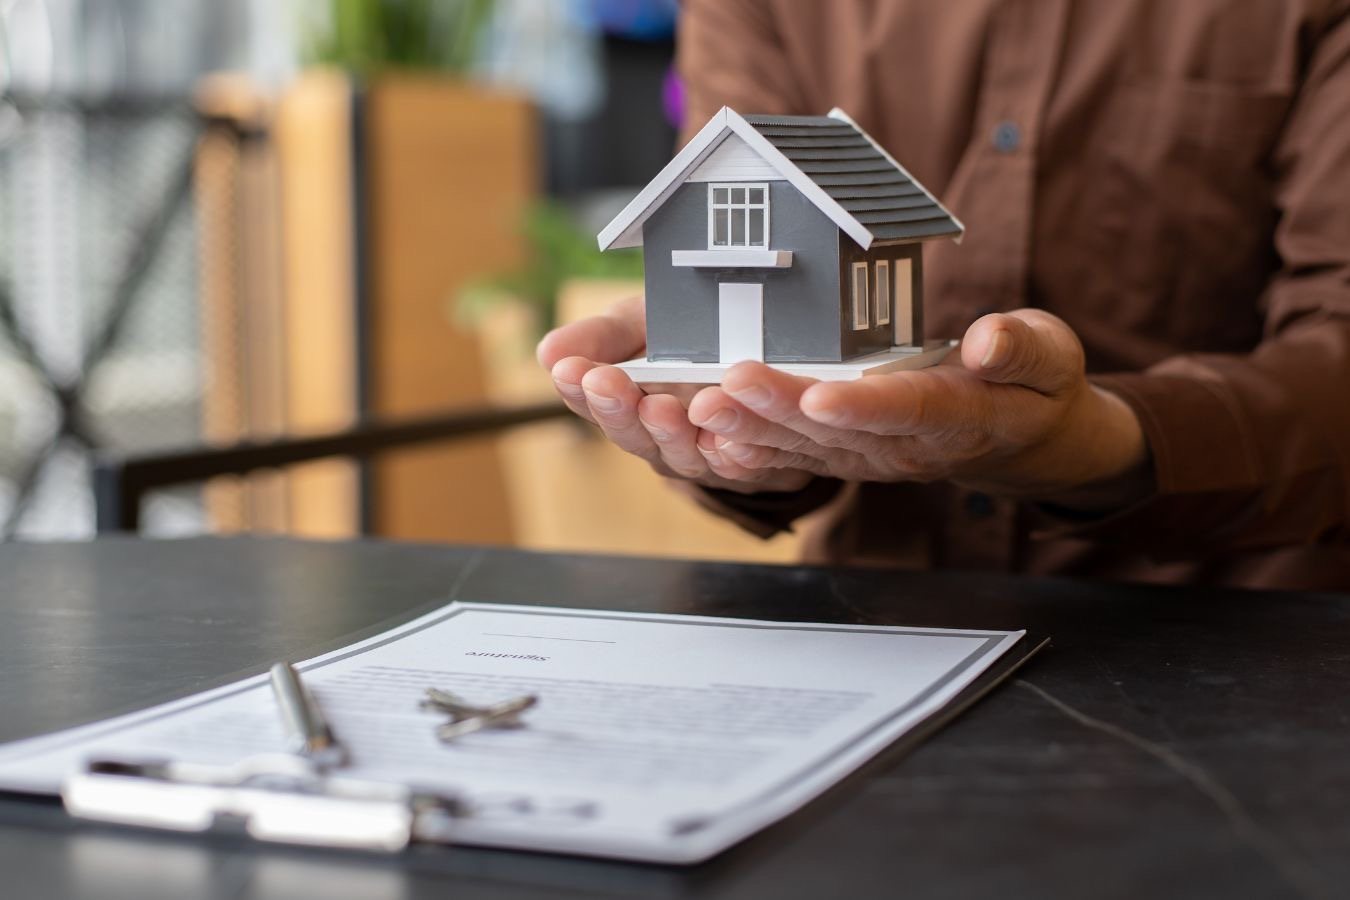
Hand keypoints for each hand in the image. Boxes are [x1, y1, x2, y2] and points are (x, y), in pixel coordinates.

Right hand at [536, 296, 814, 493]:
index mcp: (628, 406)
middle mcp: (661, 440)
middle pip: (634, 434)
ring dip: (670, 432)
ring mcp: (704, 457)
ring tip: (660, 405)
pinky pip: (745, 465)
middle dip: (618, 409)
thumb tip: (547, 353)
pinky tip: (729, 439)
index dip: (579, 389)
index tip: (568, 369)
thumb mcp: (642, 324)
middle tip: (604, 382)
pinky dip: (735, 454)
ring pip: (684, 454)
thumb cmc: (689, 338)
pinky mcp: (752, 465)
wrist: (764, 350)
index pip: (594, 403)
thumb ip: (602, 337)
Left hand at [686, 310, 1150, 509]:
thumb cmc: (1032, 385)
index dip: (864, 406)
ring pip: (806, 448)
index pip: (909, 412)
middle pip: (838, 433)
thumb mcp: (1051, 358)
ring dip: (751, 429)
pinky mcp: (848, 457)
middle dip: (780, 410)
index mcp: (960, 418)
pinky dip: (752, 450)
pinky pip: (796, 458)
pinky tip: (708, 437)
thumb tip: (989, 342)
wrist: (1019, 435)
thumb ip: (1024, 351)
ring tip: (701, 406)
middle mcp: (907, 447)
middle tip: (728, 385)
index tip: (820, 395)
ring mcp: (872, 457)